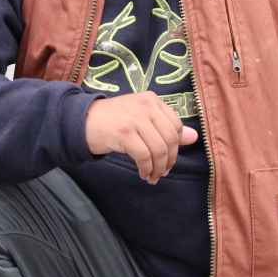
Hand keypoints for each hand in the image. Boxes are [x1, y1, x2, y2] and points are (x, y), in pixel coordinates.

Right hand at [84, 92, 199, 183]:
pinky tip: (143, 174)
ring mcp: (135, 118)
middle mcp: (146, 106)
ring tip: (152, 176)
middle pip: (169, 139)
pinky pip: (144, 156)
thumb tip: (194, 137)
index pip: (175, 125)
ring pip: (159, 149)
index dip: (176, 146)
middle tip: (162, 172)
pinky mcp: (124, 132)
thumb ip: (166, 126)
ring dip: (158, 168)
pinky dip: (146, 169)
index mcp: (152, 100)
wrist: (83, 120)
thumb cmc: (114, 120)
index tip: (169, 159)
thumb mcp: (142, 119)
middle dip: (169, 160)